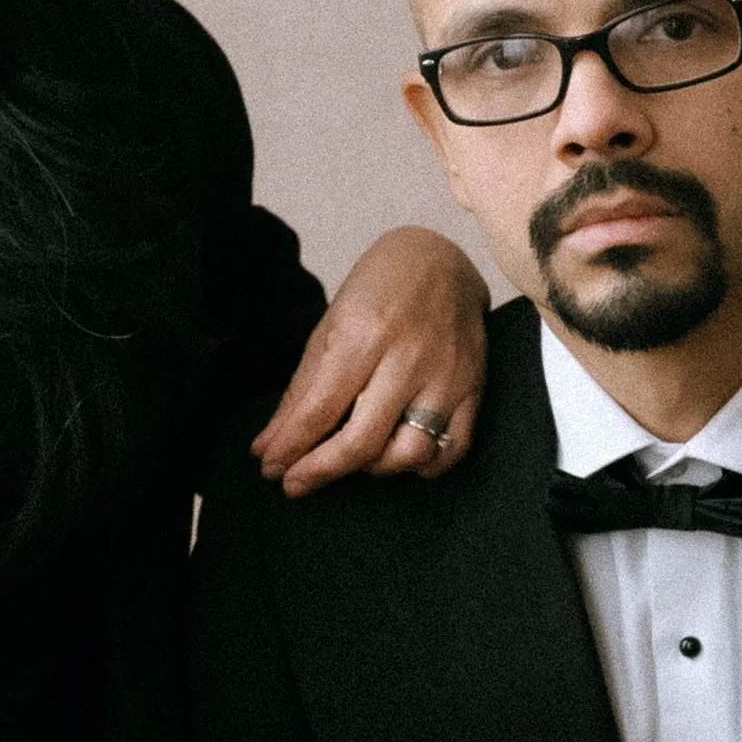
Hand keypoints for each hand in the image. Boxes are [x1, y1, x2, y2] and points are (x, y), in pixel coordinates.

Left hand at [252, 227, 487, 496]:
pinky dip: (423, 466)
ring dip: (373, 468)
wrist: (442, 259)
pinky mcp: (474, 388)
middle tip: (295, 483)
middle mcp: (408, 359)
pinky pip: (452, 450)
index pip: (319, 411)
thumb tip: (267, 446)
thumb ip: (301, 392)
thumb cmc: (379, 290)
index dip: (290, 448)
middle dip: (319, 471)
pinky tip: (398, 454)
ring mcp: (446, 376)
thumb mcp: (329, 327)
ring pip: (409, 454)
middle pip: (361, 442)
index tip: (271, 468)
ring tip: (352, 456)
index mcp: (363, 336)